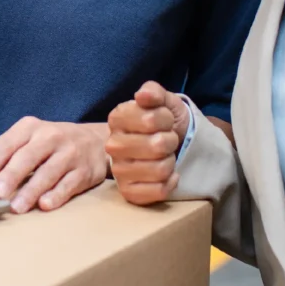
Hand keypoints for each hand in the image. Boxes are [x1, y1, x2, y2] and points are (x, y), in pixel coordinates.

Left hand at [0, 118, 107, 212]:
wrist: (95, 140)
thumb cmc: (51, 144)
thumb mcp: (27, 141)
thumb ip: (3, 158)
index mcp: (29, 127)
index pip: (6, 144)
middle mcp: (50, 136)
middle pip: (27, 156)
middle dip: (10, 176)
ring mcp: (69, 153)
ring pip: (48, 172)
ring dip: (31, 190)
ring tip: (16, 207)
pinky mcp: (84, 170)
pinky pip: (69, 183)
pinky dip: (56, 195)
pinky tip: (44, 205)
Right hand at [106, 81, 191, 205]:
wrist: (172, 144)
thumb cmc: (164, 121)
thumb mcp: (163, 100)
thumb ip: (154, 92)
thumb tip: (142, 96)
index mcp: (117, 118)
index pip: (150, 119)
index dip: (166, 119)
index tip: (165, 119)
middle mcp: (112, 145)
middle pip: (156, 146)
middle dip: (170, 141)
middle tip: (167, 139)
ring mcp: (119, 170)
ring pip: (160, 169)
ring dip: (171, 162)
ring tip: (165, 156)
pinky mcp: (128, 192)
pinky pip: (159, 190)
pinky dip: (171, 182)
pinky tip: (168, 174)